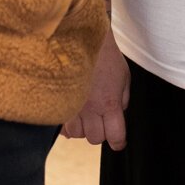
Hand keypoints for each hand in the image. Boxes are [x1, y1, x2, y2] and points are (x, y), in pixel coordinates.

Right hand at [66, 32, 129, 150]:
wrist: (84, 42)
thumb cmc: (106, 57)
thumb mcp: (124, 77)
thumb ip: (123, 99)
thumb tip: (119, 113)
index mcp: (109, 104)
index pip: (115, 136)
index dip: (119, 142)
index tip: (119, 141)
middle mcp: (90, 110)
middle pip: (95, 139)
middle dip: (101, 133)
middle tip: (102, 121)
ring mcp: (73, 107)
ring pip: (77, 134)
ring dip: (83, 129)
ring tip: (87, 115)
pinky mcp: (60, 103)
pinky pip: (62, 125)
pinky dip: (68, 124)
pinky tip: (74, 114)